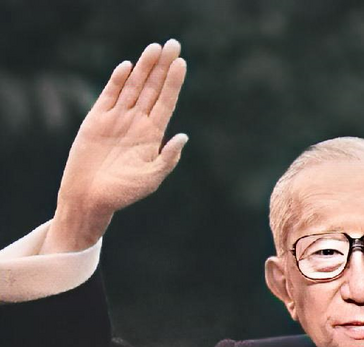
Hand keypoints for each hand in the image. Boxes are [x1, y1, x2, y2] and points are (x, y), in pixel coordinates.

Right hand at [44, 40, 187, 252]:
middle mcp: (136, 123)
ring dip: (143, 68)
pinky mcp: (96, 119)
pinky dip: (117, 81)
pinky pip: (109, 95)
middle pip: (152, 89)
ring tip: (155, 47)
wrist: (91, 197)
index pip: (166, 102)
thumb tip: (184, 137)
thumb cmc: (124, 193)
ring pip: (132, 87)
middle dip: (162, 67)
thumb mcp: (151, 178)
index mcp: (152, 136)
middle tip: (173, 44)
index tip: (182, 63)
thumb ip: (167, 158)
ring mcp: (116, 119)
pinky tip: (128, 67)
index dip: (173, 83)